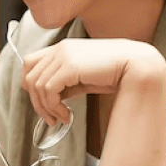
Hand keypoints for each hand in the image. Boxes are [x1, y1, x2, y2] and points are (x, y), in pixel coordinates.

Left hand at [18, 38, 165, 126]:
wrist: (137, 66)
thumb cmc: (115, 72)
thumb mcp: (83, 77)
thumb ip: (65, 83)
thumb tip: (50, 99)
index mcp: (62, 48)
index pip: (30, 63)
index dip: (30, 84)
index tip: (42, 102)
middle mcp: (60, 49)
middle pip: (29, 76)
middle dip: (36, 101)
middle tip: (50, 117)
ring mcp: (63, 55)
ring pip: (36, 85)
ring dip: (46, 107)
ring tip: (61, 118)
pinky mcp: (69, 66)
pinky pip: (48, 90)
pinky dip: (53, 107)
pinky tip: (66, 114)